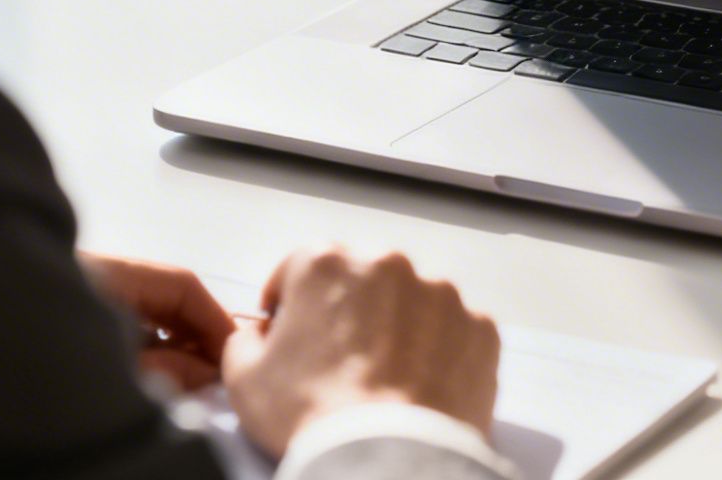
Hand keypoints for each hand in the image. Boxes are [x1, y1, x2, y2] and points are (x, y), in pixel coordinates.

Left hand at [79, 252, 234, 391]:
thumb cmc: (56, 374)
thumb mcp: (120, 375)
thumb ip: (168, 370)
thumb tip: (208, 372)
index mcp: (109, 274)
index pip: (181, 284)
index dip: (214, 317)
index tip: (233, 353)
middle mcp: (101, 276)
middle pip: (167, 294)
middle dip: (197, 331)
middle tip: (218, 369)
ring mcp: (87, 298)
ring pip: (149, 310)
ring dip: (176, 340)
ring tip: (195, 374)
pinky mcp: (79, 320)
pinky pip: (128, 324)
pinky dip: (152, 345)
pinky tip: (163, 370)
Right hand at [222, 247, 499, 458]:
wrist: (386, 460)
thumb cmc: (312, 416)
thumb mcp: (243, 378)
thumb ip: (247, 339)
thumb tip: (263, 335)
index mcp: (326, 262)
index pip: (300, 268)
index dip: (290, 303)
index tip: (291, 331)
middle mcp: (387, 262)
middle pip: (361, 279)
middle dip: (350, 311)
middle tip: (341, 361)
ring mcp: (441, 292)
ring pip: (413, 302)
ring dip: (399, 327)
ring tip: (386, 378)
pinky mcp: (479, 327)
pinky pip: (454, 332)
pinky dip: (440, 352)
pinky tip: (421, 387)